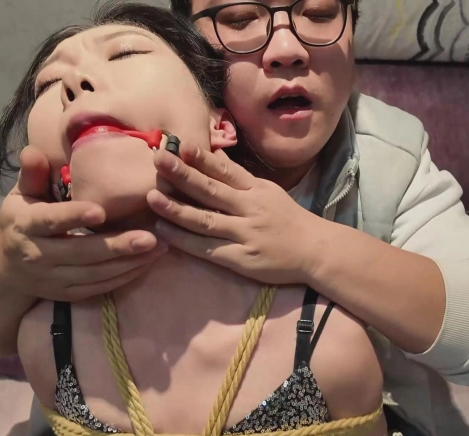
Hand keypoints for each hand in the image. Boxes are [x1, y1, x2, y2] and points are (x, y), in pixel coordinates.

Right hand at [0, 146, 166, 301]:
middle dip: (117, 246)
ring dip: (129, 262)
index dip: (74, 217)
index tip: (101, 210)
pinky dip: (125, 276)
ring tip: (159, 247)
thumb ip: (31, 175)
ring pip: (95, 273)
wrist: (4, 267)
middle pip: (82, 252)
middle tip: (150, 237)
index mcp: (26, 225)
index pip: (51, 221)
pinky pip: (100, 287)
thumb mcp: (20, 195)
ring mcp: (54, 278)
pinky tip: (147, 263)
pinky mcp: (68, 293)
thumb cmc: (20, 220)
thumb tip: (32, 150)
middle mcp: (38, 255)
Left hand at [148, 142, 326, 284]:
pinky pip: (208, 248)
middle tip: (158, 160)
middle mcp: (250, 208)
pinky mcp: (242, 258)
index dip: (203, 158)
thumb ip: (240, 181)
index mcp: (256, 190)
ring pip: (207, 220)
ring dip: (177, 208)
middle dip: (183, 175)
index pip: (227, 171)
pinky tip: (165, 231)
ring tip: (152, 198)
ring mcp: (246, 234)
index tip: (180, 145)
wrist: (316, 250)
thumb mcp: (268, 193)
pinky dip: (185, 240)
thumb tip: (210, 161)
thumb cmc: (288, 220)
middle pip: (212, 190)